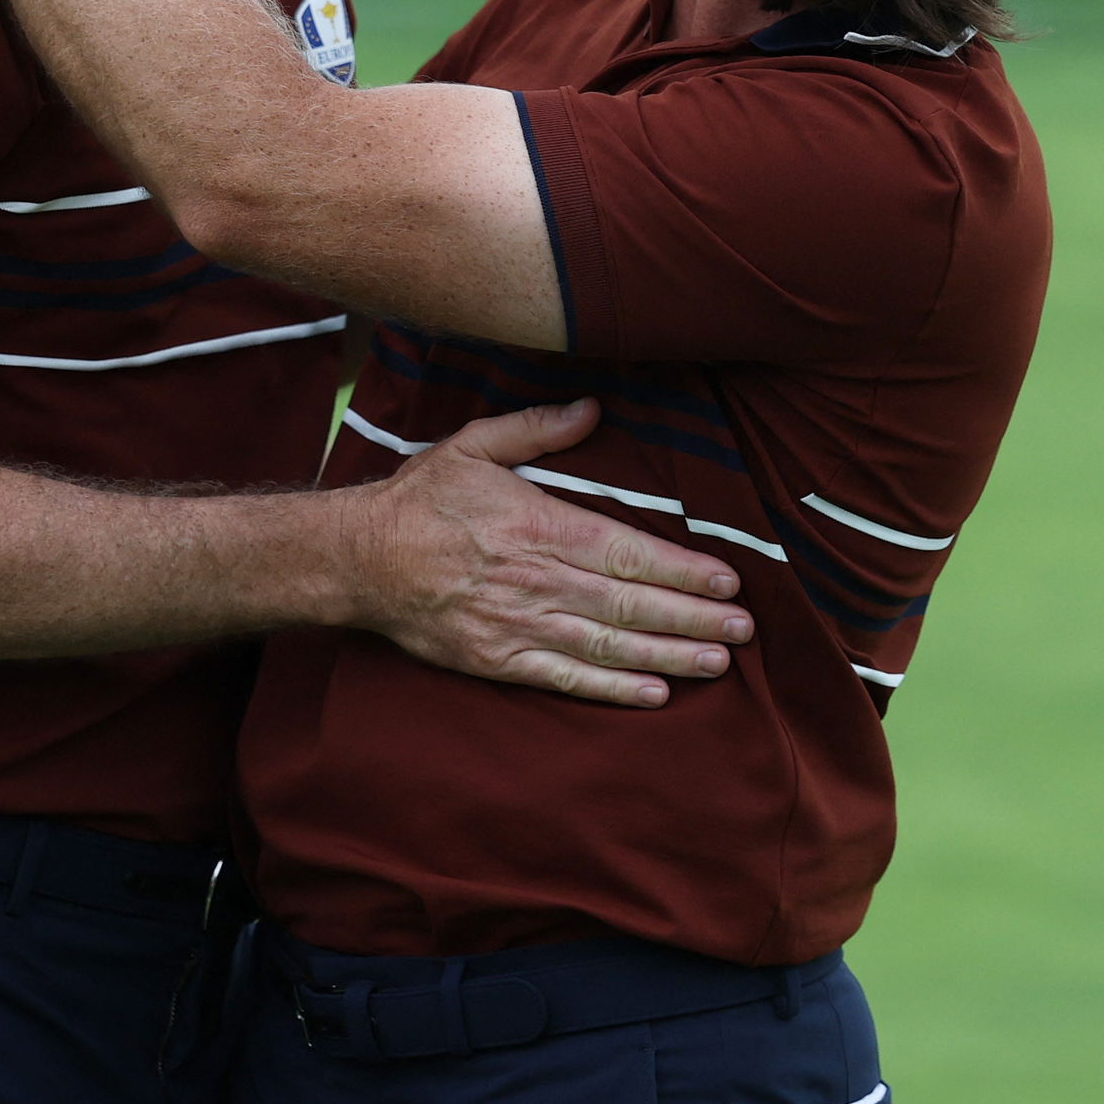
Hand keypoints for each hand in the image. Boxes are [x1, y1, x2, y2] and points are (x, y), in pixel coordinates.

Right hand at [338, 400, 752, 704]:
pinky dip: (613, 689)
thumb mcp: (473, 446)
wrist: (359, 559)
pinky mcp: (498, 661)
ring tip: (718, 663)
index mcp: (538, 524)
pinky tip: (654, 695)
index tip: (728, 580)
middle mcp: (537, 578)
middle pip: (630, 604)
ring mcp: (518, 625)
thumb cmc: (419, 499)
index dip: (683, 570)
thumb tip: (592, 408)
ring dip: (669, 656)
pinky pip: (566, 679)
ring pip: (608, 646)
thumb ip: (536, 429)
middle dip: (694, 617)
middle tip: (745, 629)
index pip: (627, 553)